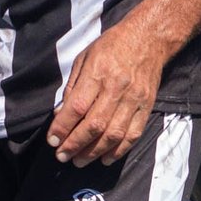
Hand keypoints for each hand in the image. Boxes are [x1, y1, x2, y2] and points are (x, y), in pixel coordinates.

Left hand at [46, 19, 162, 166]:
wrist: (148, 39)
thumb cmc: (111, 46)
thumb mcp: (84, 58)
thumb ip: (73, 87)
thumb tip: (61, 115)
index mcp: (98, 73)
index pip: (77, 107)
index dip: (63, 127)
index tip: (52, 141)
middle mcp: (117, 89)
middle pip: (95, 125)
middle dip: (75, 145)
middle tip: (62, 156)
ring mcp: (135, 99)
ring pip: (114, 134)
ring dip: (95, 152)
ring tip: (79, 161)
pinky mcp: (147, 107)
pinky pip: (134, 134)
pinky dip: (119, 150)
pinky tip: (105, 159)